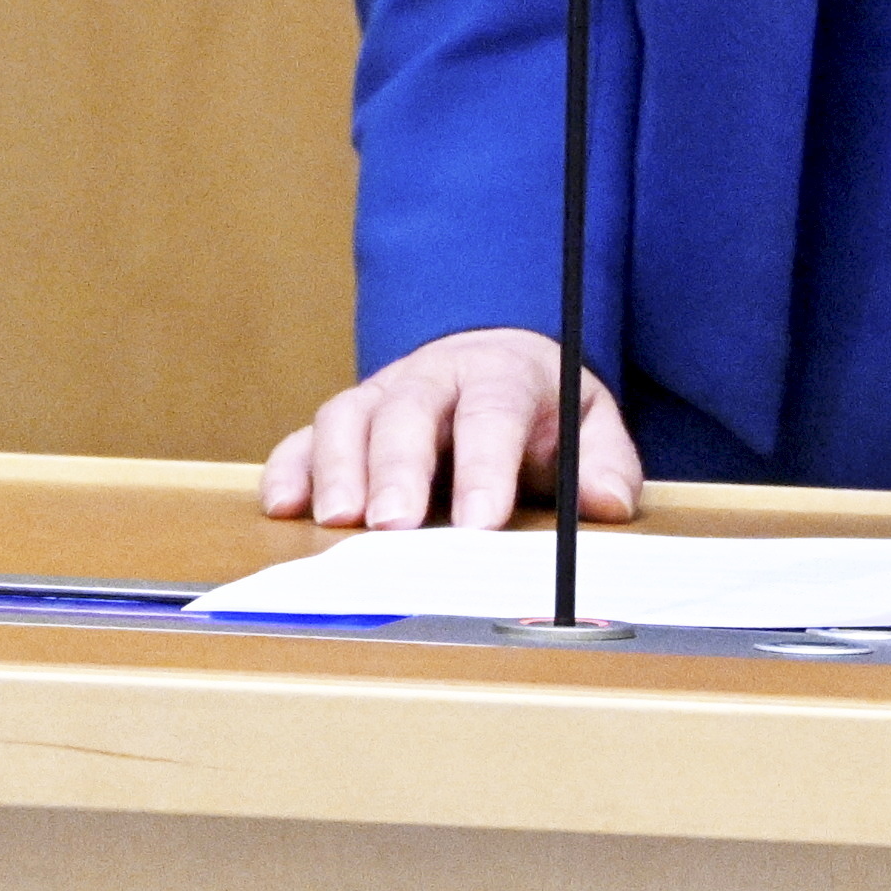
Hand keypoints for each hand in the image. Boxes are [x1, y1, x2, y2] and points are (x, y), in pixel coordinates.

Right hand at [260, 328, 642, 532]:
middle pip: (408, 411)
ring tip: (339, 522)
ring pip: (348, 417)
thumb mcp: (590, 425)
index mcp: (500, 375)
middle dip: (399, 469)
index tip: (479, 524)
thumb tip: (607, 503)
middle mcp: (433, 377)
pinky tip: (283, 507)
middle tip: (393, 526)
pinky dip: (289, 469)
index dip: (484, 468)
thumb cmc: (540, 410)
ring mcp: (380, 395)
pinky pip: (304, 438)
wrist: (496, 364)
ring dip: (338, 468)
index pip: (490, 414)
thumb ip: (604, 463)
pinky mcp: (344, 423)